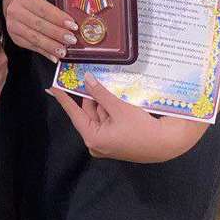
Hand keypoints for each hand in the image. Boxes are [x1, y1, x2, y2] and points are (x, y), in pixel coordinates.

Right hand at [4, 0, 77, 62]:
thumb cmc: (33, 2)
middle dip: (57, 33)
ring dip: (51, 46)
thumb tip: (72, 25)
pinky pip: (31, 46)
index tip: (73, 25)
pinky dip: (44, 52)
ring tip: (63, 51)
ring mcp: (13, 26)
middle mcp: (16, 11)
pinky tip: (54, 56)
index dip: (59, 18)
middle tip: (71, 40)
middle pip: (38, 24)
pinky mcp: (15, 38)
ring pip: (34, 38)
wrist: (14, 4)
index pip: (44, 9)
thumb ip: (55, 11)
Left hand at [49, 73, 205, 162]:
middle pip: (89, 112)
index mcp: (93, 137)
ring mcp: (107, 142)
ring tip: (113, 87)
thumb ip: (100, 94)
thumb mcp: (119, 108)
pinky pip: (109, 119)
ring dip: (105, 100)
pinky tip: (120, 97)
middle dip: (93, 95)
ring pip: (100, 114)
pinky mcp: (116, 139)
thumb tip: (87, 80)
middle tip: (92, 75)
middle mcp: (96, 142)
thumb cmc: (142, 129)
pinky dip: (112, 108)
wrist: (167, 144)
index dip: (63, 98)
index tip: (52, 86)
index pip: (74, 113)